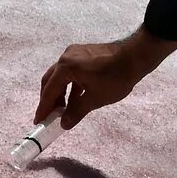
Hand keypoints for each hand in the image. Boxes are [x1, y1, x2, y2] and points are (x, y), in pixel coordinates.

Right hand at [35, 29, 176, 128]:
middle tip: (50, 117)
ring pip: (61, 76)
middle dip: (49, 100)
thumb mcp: (95, 99)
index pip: (49, 91)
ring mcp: (75, 53)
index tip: (39, 122)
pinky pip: (71, 71)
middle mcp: (66, 57)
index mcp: (65, 67)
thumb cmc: (115, 77)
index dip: (44, 108)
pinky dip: (70, 85)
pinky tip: (76, 98)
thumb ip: (76, 111)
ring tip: (64, 110)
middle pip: (50, 80)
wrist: (136, 55)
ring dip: (60, 93)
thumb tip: (64, 124)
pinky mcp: (84, 53)